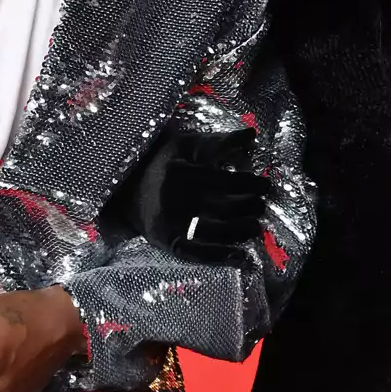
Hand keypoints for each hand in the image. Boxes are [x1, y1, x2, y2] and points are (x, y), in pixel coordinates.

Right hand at [129, 127, 268, 262]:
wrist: (124, 191)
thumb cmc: (161, 164)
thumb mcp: (185, 145)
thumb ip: (218, 141)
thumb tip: (252, 134)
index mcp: (183, 172)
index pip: (226, 181)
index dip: (251, 184)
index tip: (266, 186)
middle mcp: (178, 200)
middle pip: (224, 207)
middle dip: (250, 208)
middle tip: (261, 207)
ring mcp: (173, 224)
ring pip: (216, 230)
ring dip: (241, 230)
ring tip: (256, 227)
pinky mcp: (170, 242)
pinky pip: (199, 253)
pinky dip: (222, 256)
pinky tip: (242, 257)